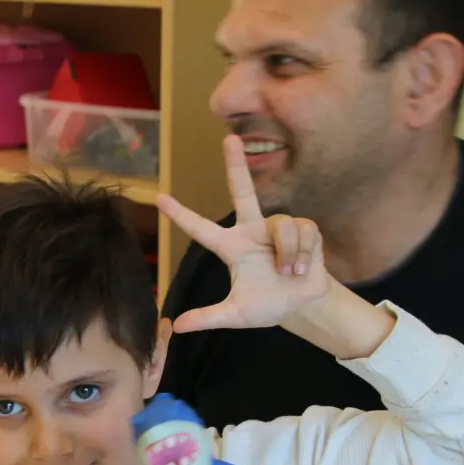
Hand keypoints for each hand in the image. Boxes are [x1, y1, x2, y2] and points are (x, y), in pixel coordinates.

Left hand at [155, 134, 330, 332]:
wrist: (302, 307)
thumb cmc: (267, 306)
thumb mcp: (235, 314)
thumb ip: (208, 317)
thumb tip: (178, 326)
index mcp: (231, 248)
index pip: (201, 229)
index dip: (181, 215)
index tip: (159, 199)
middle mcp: (252, 230)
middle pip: (242, 190)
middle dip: (236, 165)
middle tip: (229, 139)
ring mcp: (277, 227)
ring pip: (281, 228)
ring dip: (288, 256)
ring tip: (290, 274)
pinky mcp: (303, 228)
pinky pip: (302, 232)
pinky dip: (303, 255)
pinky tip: (304, 267)